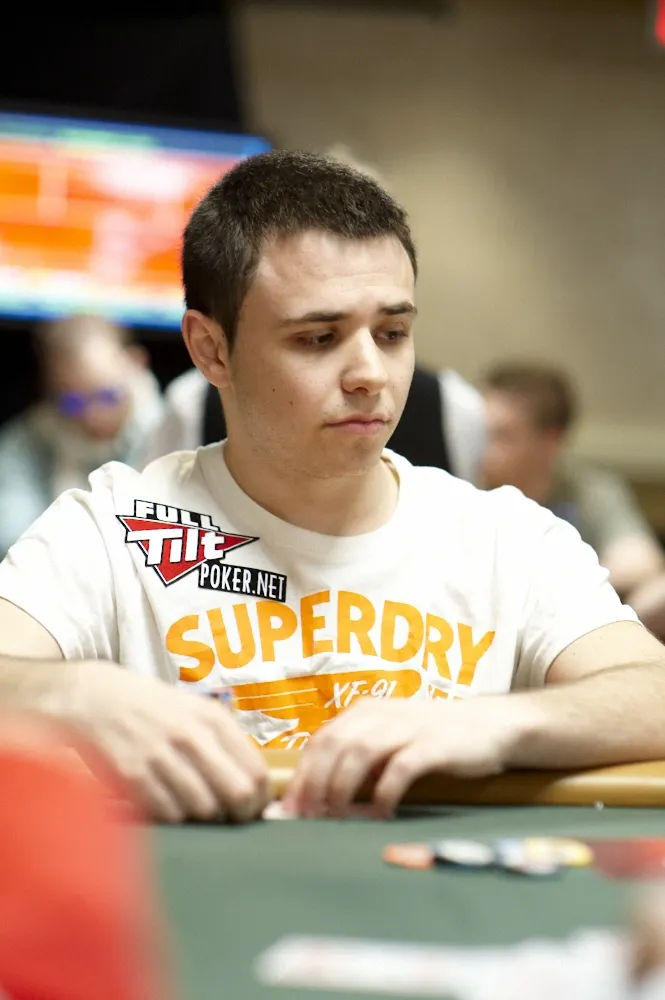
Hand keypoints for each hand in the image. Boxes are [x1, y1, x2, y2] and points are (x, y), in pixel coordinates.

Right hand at [64, 661, 269, 823]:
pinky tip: (165, 802)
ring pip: (203, 809)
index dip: (261, 800)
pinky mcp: (133, 775)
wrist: (96, 698)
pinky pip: (168, 814)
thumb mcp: (196, 712)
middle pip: (238, 794)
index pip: (257, 772)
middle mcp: (192, 736)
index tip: (253, 809)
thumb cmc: (153, 710)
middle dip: (239, 815)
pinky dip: (171, 816)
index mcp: (214, 719)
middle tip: (229, 819)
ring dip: (201, 816)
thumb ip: (226, 744)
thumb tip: (256, 790)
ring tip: (191, 805)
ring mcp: (161, 756)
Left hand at [283, 695, 526, 818]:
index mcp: (366, 711)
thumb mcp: (391, 738)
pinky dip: (385, 792)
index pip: (321, 740)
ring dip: (343, 787)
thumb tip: (318, 795)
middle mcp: (382, 714)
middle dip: (315, 782)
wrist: (491, 725)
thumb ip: (359, 758)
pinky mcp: (434, 744)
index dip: (302, 774)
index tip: (289, 808)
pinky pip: (401, 767)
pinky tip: (380, 814)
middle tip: (306, 817)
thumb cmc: (434, 738)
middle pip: (335, 745)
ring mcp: (409, 727)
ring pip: (361, 752)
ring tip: (336, 816)